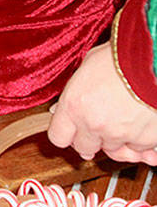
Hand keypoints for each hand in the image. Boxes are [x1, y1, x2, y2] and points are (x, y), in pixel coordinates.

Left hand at [47, 44, 156, 164]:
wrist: (155, 58)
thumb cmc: (122, 56)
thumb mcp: (88, 67)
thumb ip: (76, 90)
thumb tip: (63, 107)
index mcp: (73, 105)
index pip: (58, 137)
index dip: (66, 134)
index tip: (72, 130)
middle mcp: (93, 124)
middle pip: (84, 148)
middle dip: (90, 139)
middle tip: (100, 124)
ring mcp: (119, 134)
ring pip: (113, 150)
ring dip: (117, 139)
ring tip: (123, 119)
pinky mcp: (145, 139)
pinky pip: (139, 149)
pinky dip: (140, 140)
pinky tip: (141, 123)